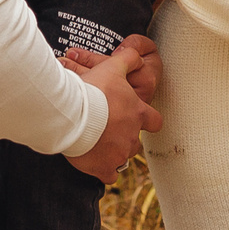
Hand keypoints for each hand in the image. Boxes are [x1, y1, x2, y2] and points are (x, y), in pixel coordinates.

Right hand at [65, 39, 162, 181]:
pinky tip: (94, 161)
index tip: (137, 117)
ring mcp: (119, 155)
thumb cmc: (93, 89)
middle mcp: (133, 136)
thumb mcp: (113, 67)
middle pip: (136, 141)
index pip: (156, 121)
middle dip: (125, 136)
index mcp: (138, 114)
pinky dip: (103, 170)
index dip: (148, 119)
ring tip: (97, 142)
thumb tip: (137, 53)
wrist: (72, 113)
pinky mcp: (103, 168)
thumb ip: (128, 59)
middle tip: (107, 128)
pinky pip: (109, 176)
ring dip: (113, 151)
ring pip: (123, 157)